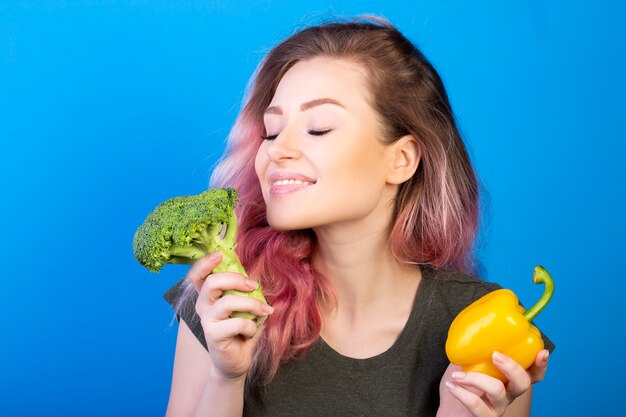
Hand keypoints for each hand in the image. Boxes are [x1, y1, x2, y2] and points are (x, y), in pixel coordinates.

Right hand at [187, 252, 273, 381]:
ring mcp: (206, 320)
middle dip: (236, 279)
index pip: (197, 275)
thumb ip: (245, 291)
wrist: (236, 361)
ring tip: (264, 310)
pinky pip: (237, 322)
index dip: (205, 262)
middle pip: (211, 282)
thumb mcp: (244, 307)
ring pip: (228, 302)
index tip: (220, 254)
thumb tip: (254, 277)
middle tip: (253, 284)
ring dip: (252, 304)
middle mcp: (203, 306)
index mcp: (208, 296)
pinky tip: (251, 332)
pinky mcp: (213, 335)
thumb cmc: (240, 330)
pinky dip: (251, 326)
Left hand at [436, 349, 549, 416]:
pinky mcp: (484, 416)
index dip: (541, 364)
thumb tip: (475, 320)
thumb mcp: (471, 360)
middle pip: (523, 383)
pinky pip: (477, 406)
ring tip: (457, 373)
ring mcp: (498, 406)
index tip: (542, 351)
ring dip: (476, 378)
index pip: (534, 373)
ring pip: (497, 392)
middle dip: (512, 367)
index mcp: (510, 378)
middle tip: (495, 354)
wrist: (451, 407)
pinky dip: (463, 393)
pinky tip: (452, 385)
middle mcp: (509, 393)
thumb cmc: (463, 380)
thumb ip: (477, 345)